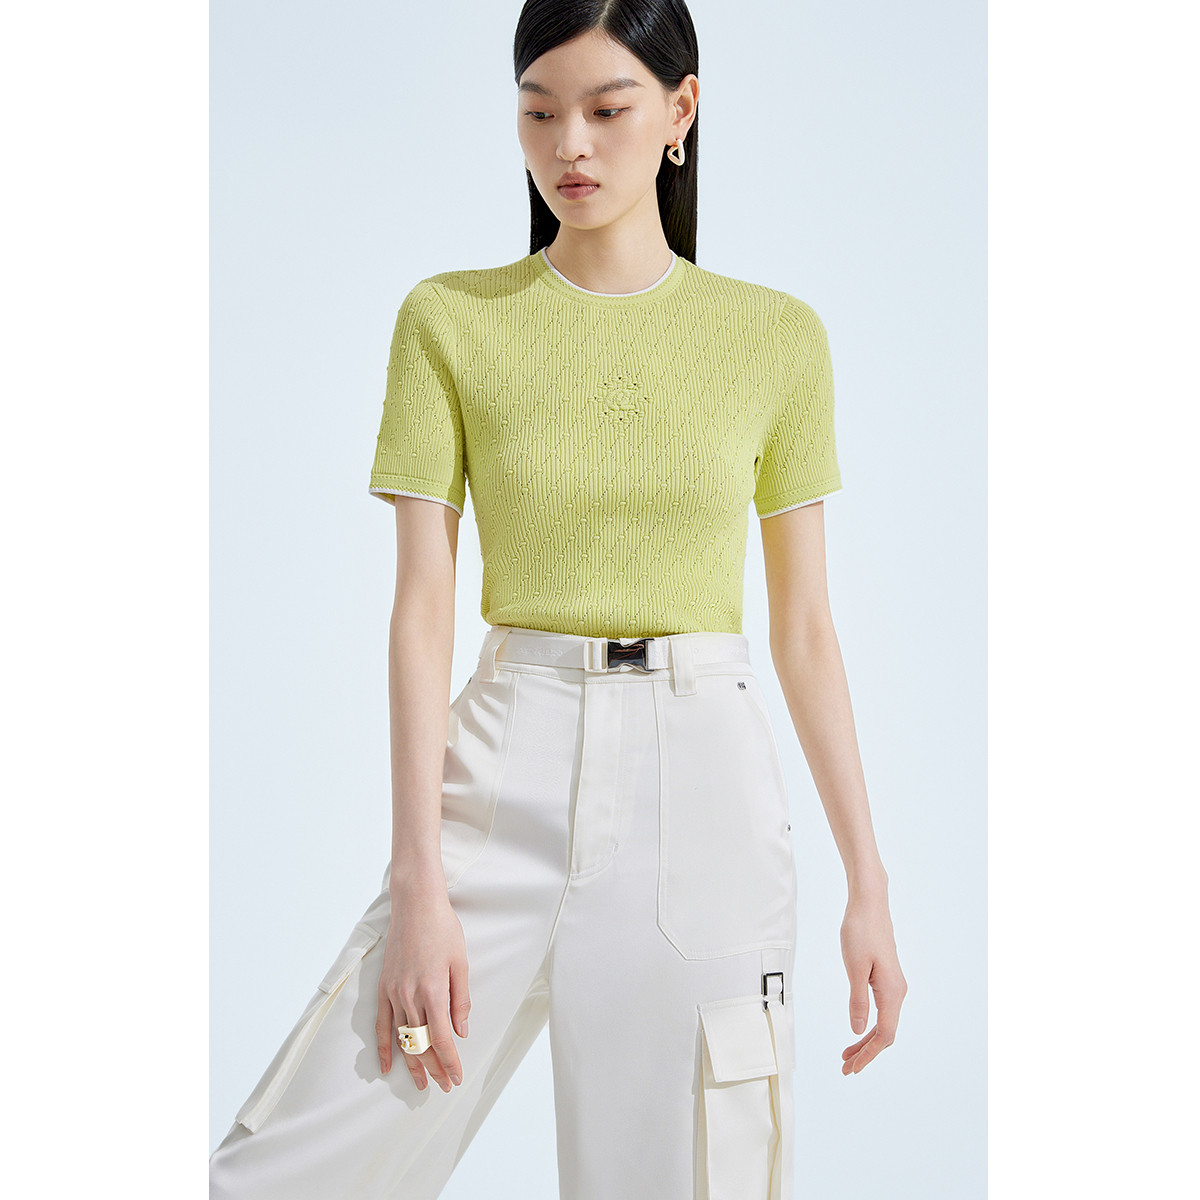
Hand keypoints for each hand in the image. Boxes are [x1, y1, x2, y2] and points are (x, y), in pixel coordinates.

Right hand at [375, 877, 470, 1091]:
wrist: (415, 904)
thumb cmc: (443, 929)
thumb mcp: (460, 962)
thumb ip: (460, 999)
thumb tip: (462, 1031)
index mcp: (433, 990)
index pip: (442, 1038)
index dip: (450, 1062)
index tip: (457, 1078)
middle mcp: (410, 996)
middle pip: (422, 1043)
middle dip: (435, 1068)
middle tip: (445, 1086)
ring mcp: (394, 993)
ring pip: (402, 1038)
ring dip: (412, 1064)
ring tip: (422, 1083)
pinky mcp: (383, 987)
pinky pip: (381, 1023)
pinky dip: (383, 1046)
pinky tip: (387, 1065)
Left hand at [839, 887, 906, 1074]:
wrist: (869, 903)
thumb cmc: (860, 931)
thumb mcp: (854, 967)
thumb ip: (858, 1000)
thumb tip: (858, 1030)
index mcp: (891, 992)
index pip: (884, 1035)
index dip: (869, 1054)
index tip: (852, 1068)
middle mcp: (897, 992)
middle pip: (886, 1033)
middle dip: (866, 1052)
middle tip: (845, 1067)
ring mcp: (893, 985)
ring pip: (884, 1022)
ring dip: (866, 1040)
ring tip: (847, 1054)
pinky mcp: (887, 978)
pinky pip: (881, 1010)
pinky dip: (869, 1024)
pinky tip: (857, 1028)